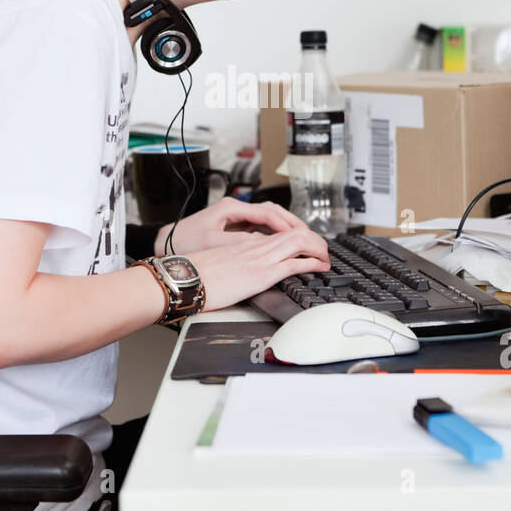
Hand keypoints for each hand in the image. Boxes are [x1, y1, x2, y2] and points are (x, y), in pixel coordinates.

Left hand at [154, 196, 311, 255]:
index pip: (269, 214)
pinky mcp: (233, 225)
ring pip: (269, 218)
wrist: (165, 243)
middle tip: (311, 238)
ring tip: (302, 240)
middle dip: (293, 225)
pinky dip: (275, 233)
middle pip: (273, 212)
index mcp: (232, 208)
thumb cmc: (184, 243)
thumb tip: (264, 245)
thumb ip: (241, 243)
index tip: (303, 237)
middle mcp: (235, 208)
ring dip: (286, 228)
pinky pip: (261, 226)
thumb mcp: (214, 244)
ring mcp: (235, 216)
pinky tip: (283, 243)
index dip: (288, 227)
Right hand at [182, 228, 331, 312]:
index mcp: (244, 243)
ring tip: (326, 257)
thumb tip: (241, 272)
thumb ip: (233, 263)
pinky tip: (321, 266)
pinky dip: (312, 262)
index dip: (298, 236)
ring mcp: (260, 258)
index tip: (307, 245)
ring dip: (318, 248)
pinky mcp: (262, 273)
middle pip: (294, 232)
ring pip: (299, 241)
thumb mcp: (218, 264)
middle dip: (314, 240)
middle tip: (323, 250)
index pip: (278, 232)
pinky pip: (294, 262)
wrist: (184, 278)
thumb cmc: (195, 275)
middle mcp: (255, 246)